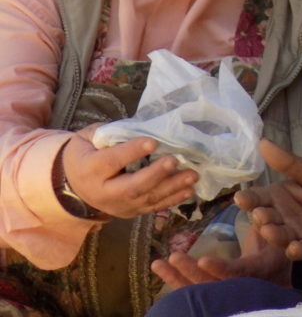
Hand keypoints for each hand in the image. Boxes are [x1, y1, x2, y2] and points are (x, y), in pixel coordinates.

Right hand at [60, 129, 196, 218]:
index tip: (153, 142)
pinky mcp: (130, 212)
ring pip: (146, 199)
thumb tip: (140, 127)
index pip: (112, 161)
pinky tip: (189, 190)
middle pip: (131, 187)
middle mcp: (103, 192)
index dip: (132, 152)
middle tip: (174, 160)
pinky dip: (172, 199)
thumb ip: (109, 133)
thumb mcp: (88, 138)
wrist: (72, 184)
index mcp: (90, 170)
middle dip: (155, 174)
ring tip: (192, 175)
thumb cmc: (85, 154)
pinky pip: (153, 207)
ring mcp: (118, 206)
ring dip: (172, 188)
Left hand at [151, 217, 290, 289]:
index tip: (203, 259)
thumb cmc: (275, 248)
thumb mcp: (273, 232)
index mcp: (258, 270)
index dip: (220, 268)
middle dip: (190, 272)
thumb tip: (244, 200)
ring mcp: (226, 292)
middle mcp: (241, 286)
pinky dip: (176, 282)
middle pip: (213, 284)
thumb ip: (261, 220)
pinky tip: (163, 270)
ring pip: (199, 290)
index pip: (236, 272)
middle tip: (174, 256)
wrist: (277, 275)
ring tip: (158, 264)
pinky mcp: (214, 292)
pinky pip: (194, 290)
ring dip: (176, 278)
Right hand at [233, 139, 301, 262]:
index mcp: (279, 198)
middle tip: (261, 214)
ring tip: (270, 230)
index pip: (259, 199)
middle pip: (267, 220)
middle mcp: (283, 218)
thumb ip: (288, 162)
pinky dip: (297, 251)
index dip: (249, 199)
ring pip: (281, 237)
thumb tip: (262, 142)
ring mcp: (297, 234)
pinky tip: (293, 248)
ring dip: (275, 235)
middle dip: (262, 218)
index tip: (240, 198)